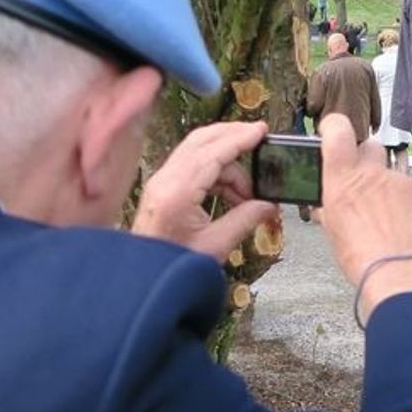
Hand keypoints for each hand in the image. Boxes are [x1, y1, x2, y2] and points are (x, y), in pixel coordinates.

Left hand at [132, 120, 278, 262]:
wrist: (143, 281)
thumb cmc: (172, 269)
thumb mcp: (216, 246)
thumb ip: (245, 220)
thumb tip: (268, 205)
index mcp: (177, 192)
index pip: (213, 152)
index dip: (240, 139)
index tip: (261, 131)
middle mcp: (165, 180)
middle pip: (202, 141)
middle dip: (232, 137)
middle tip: (258, 139)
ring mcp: (162, 182)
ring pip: (199, 153)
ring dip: (228, 166)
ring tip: (249, 196)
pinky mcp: (163, 188)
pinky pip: (193, 168)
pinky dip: (216, 176)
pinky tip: (233, 197)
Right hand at [315, 114, 411, 321]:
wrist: (400, 279)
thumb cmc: (362, 262)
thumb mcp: (334, 233)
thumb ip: (331, 208)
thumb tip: (327, 203)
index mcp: (342, 181)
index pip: (337, 129)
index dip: (335, 126)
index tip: (334, 131)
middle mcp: (372, 173)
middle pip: (370, 147)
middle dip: (367, 161)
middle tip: (367, 186)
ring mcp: (401, 180)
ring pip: (394, 173)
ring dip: (391, 189)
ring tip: (392, 220)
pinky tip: (409, 226)